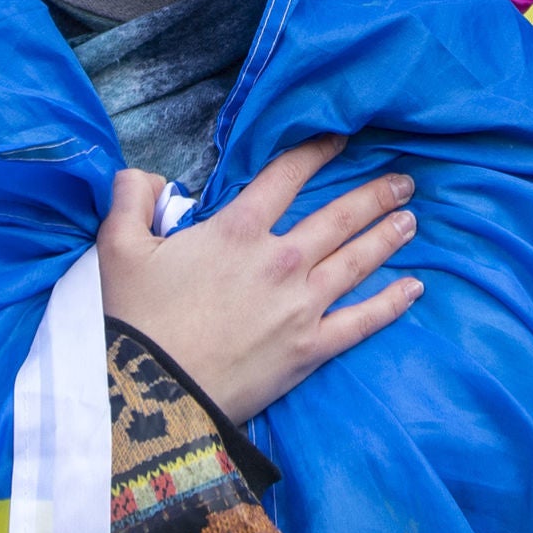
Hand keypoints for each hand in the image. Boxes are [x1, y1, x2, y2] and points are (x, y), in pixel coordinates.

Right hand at [96, 136, 423, 421]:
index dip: (316, 152)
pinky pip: (362, 322)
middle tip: (403, 181)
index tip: (341, 139)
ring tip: (411, 220)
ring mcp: (302, 306)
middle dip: (374, 195)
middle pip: (338, 217)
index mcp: (237, 230)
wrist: (154, 394)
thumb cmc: (135, 320)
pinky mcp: (312, 349)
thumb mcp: (116, 247)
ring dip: (388, 237)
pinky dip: (392, 304)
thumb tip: (145, 176)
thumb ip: (131, 198)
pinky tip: (415, 289)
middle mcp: (280, 260)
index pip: (285, 177)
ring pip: (357, 261)